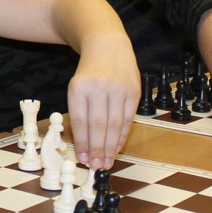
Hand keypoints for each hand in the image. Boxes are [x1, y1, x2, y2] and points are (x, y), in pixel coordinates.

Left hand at [66, 35, 140, 169]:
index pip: (81, 121)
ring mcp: (118, 88)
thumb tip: (85, 145)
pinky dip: (123, 135)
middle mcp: (99, 87)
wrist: (107, 46)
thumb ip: (80, 113)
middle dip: (98, 149)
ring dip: (111, 146)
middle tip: (97, 166)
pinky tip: (118, 147)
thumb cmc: (89, 73)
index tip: (83, 159)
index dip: (83, 143)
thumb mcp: (77, 87)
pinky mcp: (133, 91)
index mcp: (79, 87)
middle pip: (99, 125)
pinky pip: (128, 118)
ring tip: (107, 161)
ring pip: (115, 124)